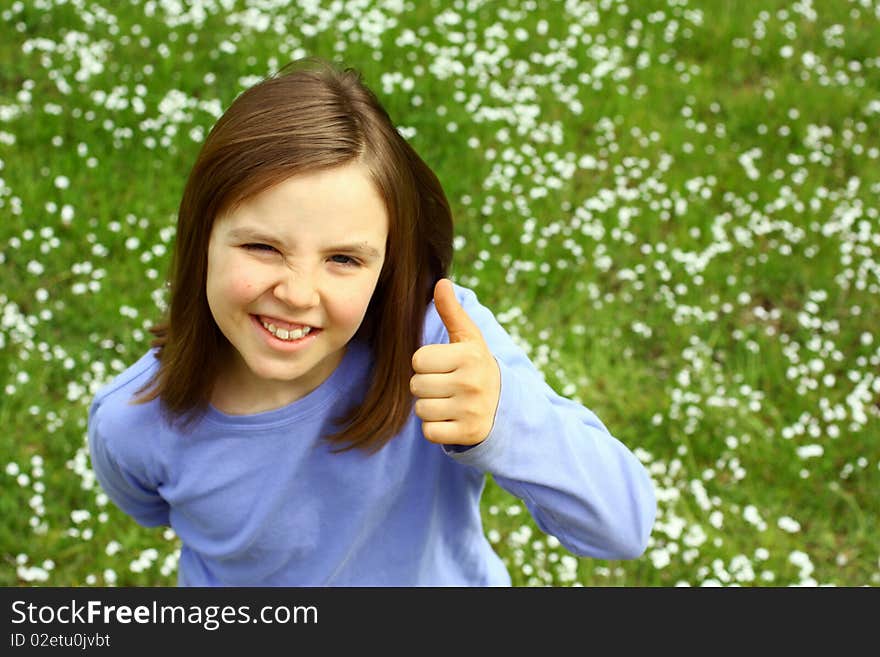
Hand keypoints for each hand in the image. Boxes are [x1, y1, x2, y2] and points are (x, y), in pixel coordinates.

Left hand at [410, 279, 501, 445]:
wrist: (505, 405)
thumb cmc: (475, 365)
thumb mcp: (468, 338)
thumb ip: (451, 311)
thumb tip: (441, 282)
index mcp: (468, 356)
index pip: (418, 360)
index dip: (426, 363)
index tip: (443, 366)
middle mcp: (471, 382)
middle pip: (416, 385)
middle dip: (426, 386)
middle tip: (446, 385)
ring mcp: (471, 410)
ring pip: (421, 410)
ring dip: (430, 407)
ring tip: (449, 401)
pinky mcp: (468, 433)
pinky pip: (429, 432)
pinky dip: (435, 428)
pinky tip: (452, 419)